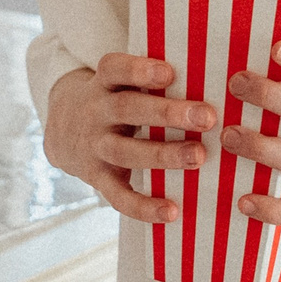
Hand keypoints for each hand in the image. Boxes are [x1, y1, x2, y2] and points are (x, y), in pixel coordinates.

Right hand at [42, 54, 220, 223]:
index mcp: (104, 83)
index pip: (113, 69)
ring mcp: (95, 147)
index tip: (169, 72)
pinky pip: (118, 196)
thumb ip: (152, 78)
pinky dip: (143, 207)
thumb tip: (218, 74)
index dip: (138, 71)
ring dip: (163, 155)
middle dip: (167, 113)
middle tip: (207, 117)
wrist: (63, 131)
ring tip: (199, 157)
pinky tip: (172, 212)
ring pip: (126, 152)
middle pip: (126, 109)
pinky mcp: (97, 178)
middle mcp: (96, 113)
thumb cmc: (115, 99)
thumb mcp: (120, 82)